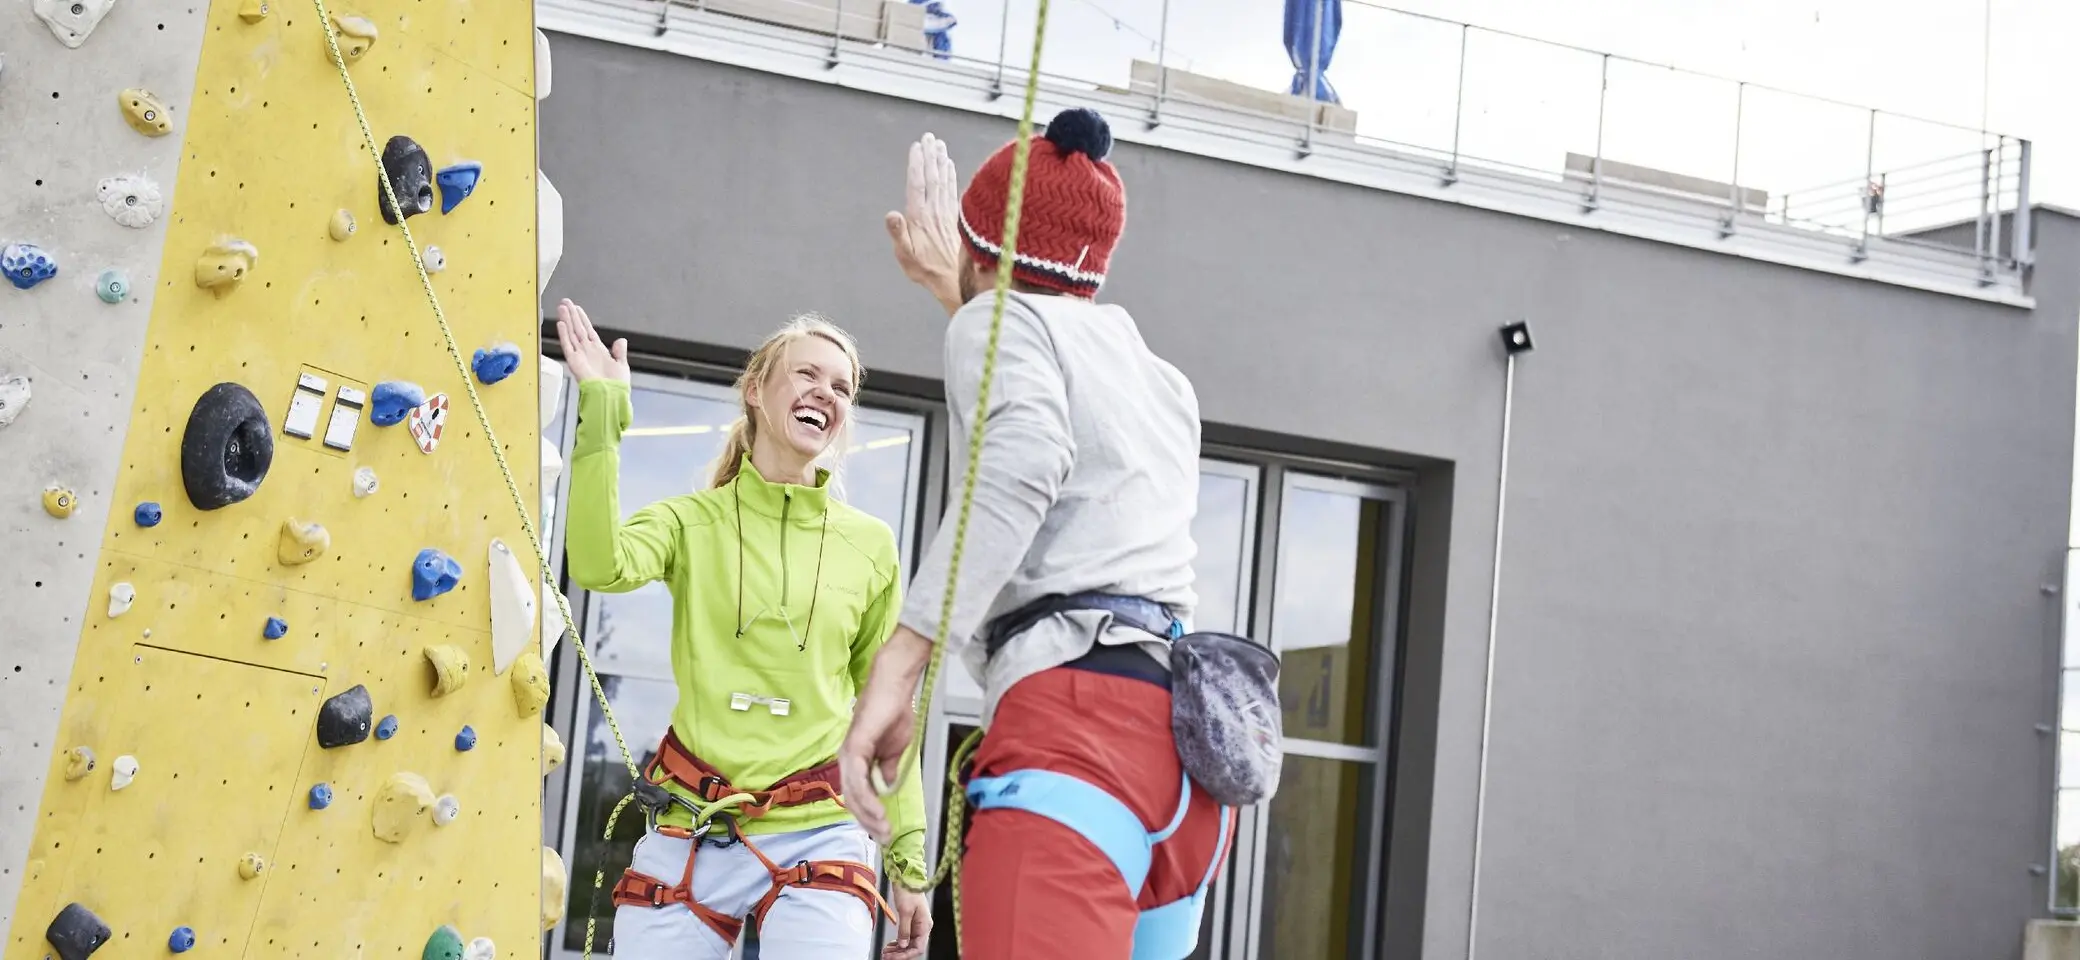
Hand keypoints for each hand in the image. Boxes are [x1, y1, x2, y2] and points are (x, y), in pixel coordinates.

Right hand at [555, 299, 629, 382]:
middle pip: (577, 329)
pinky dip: (564, 334)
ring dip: (566, 320)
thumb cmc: (616, 385)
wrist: (610, 396)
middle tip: (565, 302)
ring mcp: (579, 355)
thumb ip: (619, 352)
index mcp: (598, 351)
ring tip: (561, 307)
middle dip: (572, 315)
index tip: (577, 308)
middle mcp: (587, 351)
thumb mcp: (622, 365)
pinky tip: (560, 324)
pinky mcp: (574, 361)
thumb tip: (621, 340)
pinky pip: (567, 345)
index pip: (588, 331)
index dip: (583, 319)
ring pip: (571, 333)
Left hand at [839, 628, 933, 842]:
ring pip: (853, 793)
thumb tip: (886, 787)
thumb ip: (887, 769)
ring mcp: (848, 754)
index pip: (858, 795)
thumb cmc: (894, 712)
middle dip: (869, 821)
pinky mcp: (855, 747)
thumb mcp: (894, 750)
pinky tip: (879, 810)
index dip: (869, 816)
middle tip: (885, 837)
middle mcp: (847, 760)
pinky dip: (868, 798)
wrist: (895, 687)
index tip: (883, 832)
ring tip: (884, 829)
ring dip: (869, 815)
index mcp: (856, 761)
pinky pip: (858, 779)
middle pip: (852, 799)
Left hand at [881, 886, 932, 958]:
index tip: (893, 958)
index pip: (918, 948)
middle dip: (900, 954)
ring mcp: (917, 925)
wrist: (907, 878)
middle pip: (913, 947)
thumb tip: (902, 945)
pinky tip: (890, 945)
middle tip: (886, 957)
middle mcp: (923, 927)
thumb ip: (904, 930)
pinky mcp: (911, 921)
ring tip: (885, 952)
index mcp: (925, 925)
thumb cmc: (909, 891)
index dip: (906, 955)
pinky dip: (898, 942)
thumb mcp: (905, 911)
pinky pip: (906, 937)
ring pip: (908, 943)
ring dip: (898, 949)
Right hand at [884, 134, 964, 315]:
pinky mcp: (954, 218)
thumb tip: (891, 214)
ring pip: (943, 181)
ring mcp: (946, 214)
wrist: (956, 281)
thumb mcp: (905, 255)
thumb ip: (898, 234)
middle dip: (930, 155)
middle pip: (932, 177)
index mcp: (919, 217)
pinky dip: (951, 175)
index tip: (917, 147)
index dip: (917, 164)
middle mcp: (934, 211)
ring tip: (939, 144)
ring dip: (941, 161)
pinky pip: (952, 190)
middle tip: (929, 137)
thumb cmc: (927, 270)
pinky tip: (950, 166)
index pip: (917, 185)